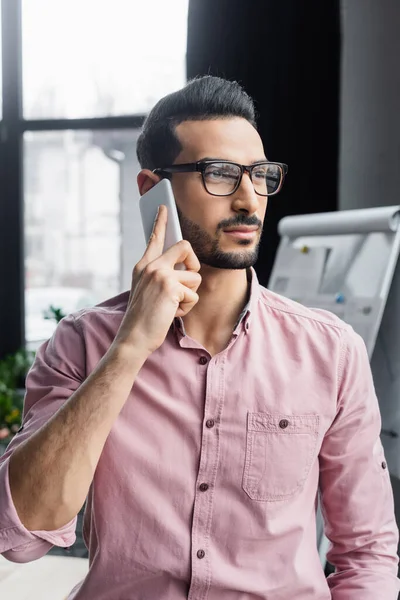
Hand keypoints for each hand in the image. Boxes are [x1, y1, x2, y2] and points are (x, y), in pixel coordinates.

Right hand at [114, 205, 200, 355]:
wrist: (134, 337)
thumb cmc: (142, 318)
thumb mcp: (146, 291)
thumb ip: (160, 276)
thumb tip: (184, 268)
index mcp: (143, 266)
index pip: (154, 238)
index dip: (160, 221)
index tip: (164, 206)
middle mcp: (151, 266)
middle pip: (184, 246)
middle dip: (193, 264)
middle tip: (187, 278)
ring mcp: (160, 274)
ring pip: (195, 277)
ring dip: (189, 295)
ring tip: (171, 306)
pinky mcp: (171, 286)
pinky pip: (194, 294)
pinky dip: (187, 307)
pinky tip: (171, 313)